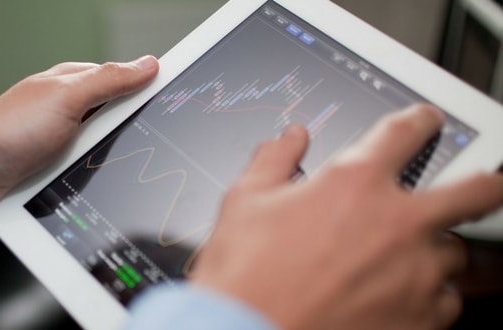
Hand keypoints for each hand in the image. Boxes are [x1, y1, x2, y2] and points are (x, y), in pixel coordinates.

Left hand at [0, 56, 158, 233]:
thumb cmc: (4, 133)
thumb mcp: (66, 98)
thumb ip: (108, 80)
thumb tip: (148, 64)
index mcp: (73, 87)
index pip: (124, 83)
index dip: (148, 92)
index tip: (173, 103)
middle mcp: (69, 116)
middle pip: (119, 126)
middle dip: (128, 139)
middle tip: (125, 146)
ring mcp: (61, 149)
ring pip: (105, 159)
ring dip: (104, 169)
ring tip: (92, 173)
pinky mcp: (54, 178)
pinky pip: (86, 185)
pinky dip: (87, 189)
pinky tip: (85, 194)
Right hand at [191, 105, 502, 328]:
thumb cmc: (245, 274)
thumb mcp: (244, 201)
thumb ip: (274, 159)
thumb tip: (290, 138)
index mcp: (356, 182)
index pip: (407, 131)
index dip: (421, 120)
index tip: (425, 122)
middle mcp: (399, 223)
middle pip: (477, 190)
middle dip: (486, 181)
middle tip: (483, 183)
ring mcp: (417, 274)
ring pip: (455, 253)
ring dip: (434, 251)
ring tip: (406, 259)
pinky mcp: (421, 320)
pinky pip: (446, 301)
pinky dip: (430, 296)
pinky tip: (402, 297)